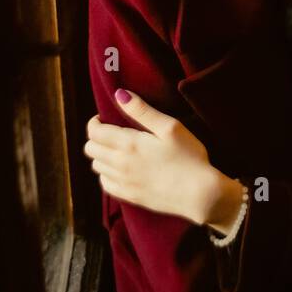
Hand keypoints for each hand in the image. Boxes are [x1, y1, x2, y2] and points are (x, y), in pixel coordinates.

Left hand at [84, 89, 218, 224]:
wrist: (200, 194)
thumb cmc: (189, 157)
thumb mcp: (170, 127)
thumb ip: (142, 110)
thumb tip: (119, 94)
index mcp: (128, 144)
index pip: (94, 132)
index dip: (95, 122)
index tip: (105, 118)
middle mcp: (120, 164)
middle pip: (91, 149)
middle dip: (97, 137)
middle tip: (112, 132)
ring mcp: (123, 183)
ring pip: (97, 167)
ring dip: (102, 155)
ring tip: (118, 149)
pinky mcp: (130, 197)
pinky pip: (105, 184)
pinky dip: (107, 174)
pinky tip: (121, 169)